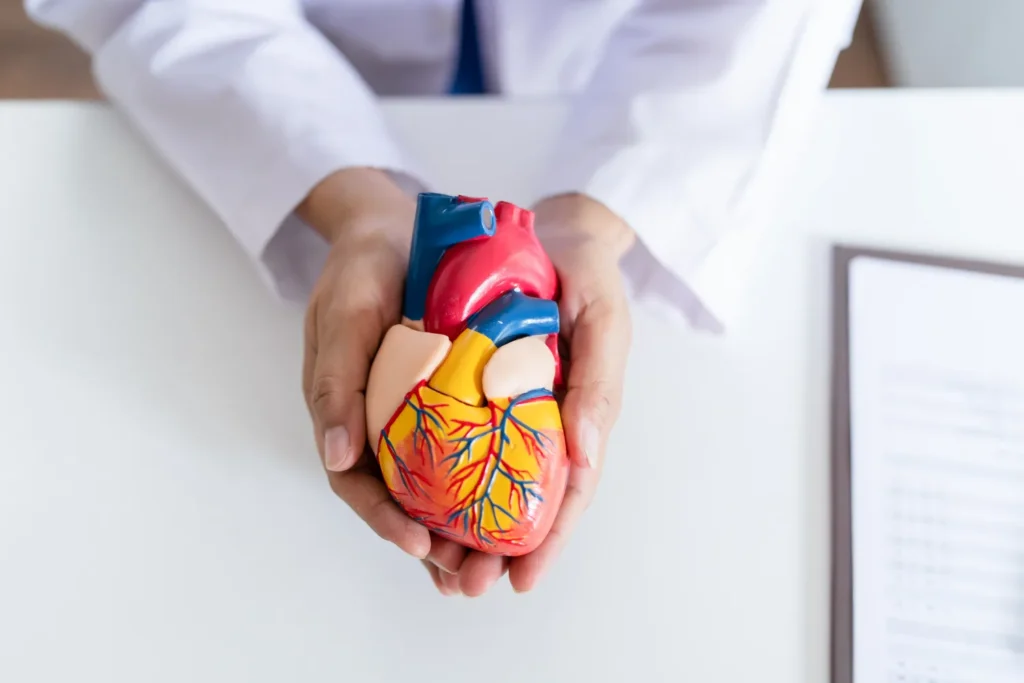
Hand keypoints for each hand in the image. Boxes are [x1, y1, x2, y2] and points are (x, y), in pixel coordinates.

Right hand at [297, 168, 471, 576]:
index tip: (417, 543)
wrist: (394, 228)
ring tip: (493, 560)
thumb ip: (335, 381)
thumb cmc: (361, 267)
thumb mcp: (343, 313)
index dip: (382, 518)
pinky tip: (511, 504)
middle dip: (430, 542)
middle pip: (398, 498)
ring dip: (458, 526)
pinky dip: (480, 481)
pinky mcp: (446, 399)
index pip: (356, 483)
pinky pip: (462, 448)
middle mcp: (376, 422)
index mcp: (341, 411)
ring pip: (433, 484)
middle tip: (468, 573)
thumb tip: (338, 458)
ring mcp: (411, 412)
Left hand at [445, 193, 635, 595]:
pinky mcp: (471, 389)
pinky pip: (455, 442)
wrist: (547, 231)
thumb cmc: (583, 272)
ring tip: (438, 569)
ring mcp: (506, 408)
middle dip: (497, 550)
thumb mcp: (603, 317)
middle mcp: (541, 421)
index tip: (523, 580)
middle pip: (522, 501)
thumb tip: (583, 454)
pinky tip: (419, 509)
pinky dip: (440, 479)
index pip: (569, 492)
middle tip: (466, 585)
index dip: (549, 540)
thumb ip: (598, 382)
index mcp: (579, 415)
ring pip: (486, 483)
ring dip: (464, 530)